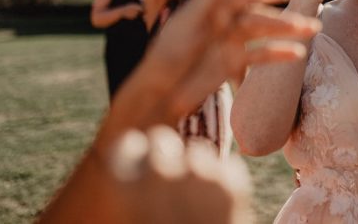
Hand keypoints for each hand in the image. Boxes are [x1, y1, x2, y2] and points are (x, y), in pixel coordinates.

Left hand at [100, 0, 320, 144]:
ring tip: (312, 31)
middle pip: (263, 15)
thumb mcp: (187, 21)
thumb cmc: (166, 53)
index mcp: (215, 5)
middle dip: (287, 16)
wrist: (159, 91)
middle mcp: (227, 20)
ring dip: (288, 33)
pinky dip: (278, 54)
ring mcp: (232, 41)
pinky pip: (260, 56)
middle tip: (312, 16)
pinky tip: (296, 54)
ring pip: (266, 34)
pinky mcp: (233, 62)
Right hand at [106, 126, 249, 223]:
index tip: (142, 177)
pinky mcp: (233, 185)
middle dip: (164, 160)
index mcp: (125, 188)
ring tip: (195, 207)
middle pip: (162, 141)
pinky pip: (227, 168)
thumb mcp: (135, 217)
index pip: (128, 146)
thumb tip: (136, 165)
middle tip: (169, 190)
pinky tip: (217, 212)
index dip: (135, 161)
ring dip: (196, 171)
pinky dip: (224, 184)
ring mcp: (200, 177)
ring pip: (198, 152)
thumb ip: (133, 194)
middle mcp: (161, 174)